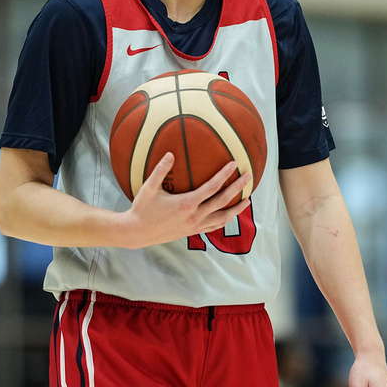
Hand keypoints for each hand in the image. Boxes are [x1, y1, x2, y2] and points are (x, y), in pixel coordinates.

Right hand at [120, 153, 250, 247]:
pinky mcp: (191, 232)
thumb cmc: (142, 209)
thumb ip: (160, 170)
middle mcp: (194, 216)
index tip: (234, 164)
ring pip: (222, 218)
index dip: (224, 175)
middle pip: (222, 202)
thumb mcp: (148, 188)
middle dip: (237, 189)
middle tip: (249, 178)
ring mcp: (194, 226)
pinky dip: (224, 221)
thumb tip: (170, 154)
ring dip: (236, 209)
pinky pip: (213, 227)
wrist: (137, 232)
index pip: (211, 187)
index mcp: (186, 203)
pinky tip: (229, 216)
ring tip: (247, 200)